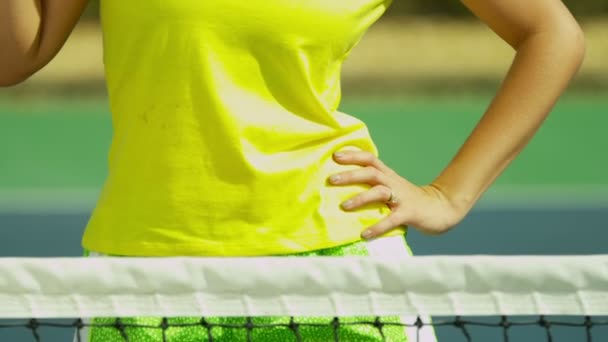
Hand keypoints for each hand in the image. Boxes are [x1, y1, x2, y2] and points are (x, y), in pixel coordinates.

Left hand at [328, 151, 463, 238]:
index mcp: (388, 175)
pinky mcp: (408, 213)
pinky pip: (391, 220)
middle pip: (370, 172)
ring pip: (379, 192)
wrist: (441, 208)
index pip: (370, 158)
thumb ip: (372, 186)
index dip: (353, 155)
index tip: (335, 156)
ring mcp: (401, 197)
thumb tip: (342, 191)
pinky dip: (377, 227)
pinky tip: (364, 234)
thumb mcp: (391, 187)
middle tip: (331, 180)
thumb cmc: (409, 200)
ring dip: (360, 198)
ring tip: (344, 206)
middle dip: (350, 175)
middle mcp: (392, 183)